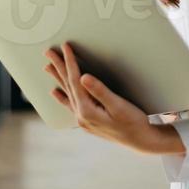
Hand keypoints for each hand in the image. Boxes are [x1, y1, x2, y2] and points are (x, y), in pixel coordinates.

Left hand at [42, 42, 184, 156]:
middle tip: (48, 52)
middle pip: (67, 86)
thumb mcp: (118, 105)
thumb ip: (99, 91)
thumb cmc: (133, 122)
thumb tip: (83, 77)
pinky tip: (55, 93)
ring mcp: (83, 120)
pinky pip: (71, 105)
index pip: (75, 80)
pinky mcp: (88, 121)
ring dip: (58, 78)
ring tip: (48, 66)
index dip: (70, 62)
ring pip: (67, 93)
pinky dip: (63, 96)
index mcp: (87, 111)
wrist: (141, 141)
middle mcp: (81, 116)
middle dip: (58, 67)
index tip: (65, 47)